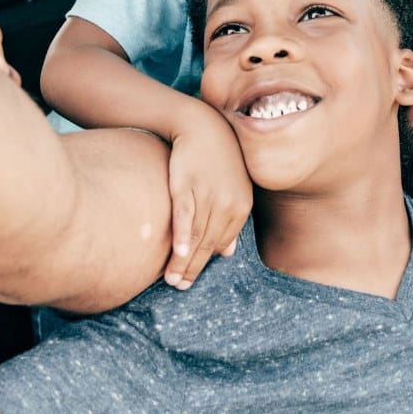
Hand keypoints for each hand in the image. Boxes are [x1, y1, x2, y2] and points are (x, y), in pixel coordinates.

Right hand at [165, 108, 252, 288]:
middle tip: (179, 287)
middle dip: (193, 269)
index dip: (204, 263)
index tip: (190, 279)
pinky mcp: (188, 186)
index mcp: (241, 207)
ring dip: (184, 261)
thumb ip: (230, 220)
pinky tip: (178, 252)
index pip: (221, 243)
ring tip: (171, 279)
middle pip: (208, 244)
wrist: (201, 126)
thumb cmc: (215, 160)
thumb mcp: (232, 189)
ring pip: (196, 235)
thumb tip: (227, 253)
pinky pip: (186, 216)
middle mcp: (228, 203)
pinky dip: (182, 235)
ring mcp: (208, 195)